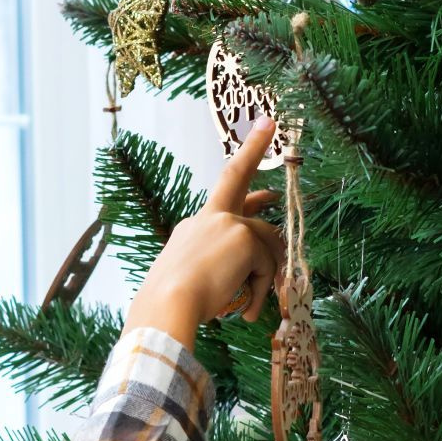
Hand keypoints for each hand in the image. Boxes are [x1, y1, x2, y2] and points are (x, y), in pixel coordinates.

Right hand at [121, 118, 285, 350]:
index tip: (262, 130)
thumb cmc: (172, 303)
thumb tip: (248, 275)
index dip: (245, 158)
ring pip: (267, 243)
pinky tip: (249, 310)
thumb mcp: (195, 280)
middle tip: (274, 155)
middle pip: (245, 193)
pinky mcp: (244, 238)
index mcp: (194, 227)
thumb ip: (221, 269)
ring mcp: (227, 223)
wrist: (167, 305)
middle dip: (257, 162)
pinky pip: (268, 265)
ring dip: (266, 276)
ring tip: (251, 307)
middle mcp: (209, 217)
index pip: (223, 189)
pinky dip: (262, 289)